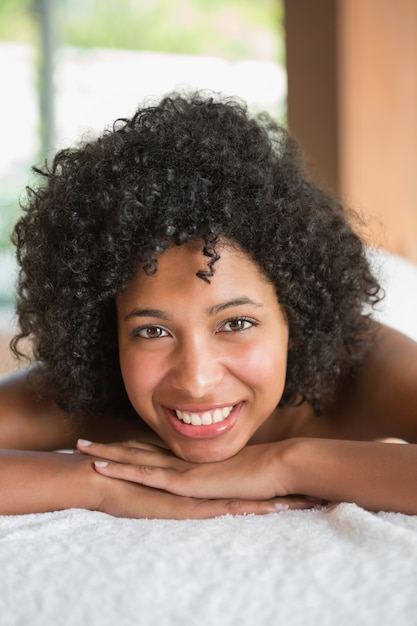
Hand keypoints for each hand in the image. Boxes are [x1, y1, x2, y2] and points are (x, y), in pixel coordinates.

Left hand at [77, 438, 320, 509]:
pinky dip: (122, 470)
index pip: (153, 451)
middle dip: (109, 446)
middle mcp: (181, 459)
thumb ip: (224, 475)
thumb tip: (221, 479)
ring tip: (80, 448)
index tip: (111, 444)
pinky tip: (101, 468)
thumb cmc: (265, 472)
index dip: (130, 447)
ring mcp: (180, 468)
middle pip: (137, 450)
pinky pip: (146, 475)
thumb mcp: (237, 475)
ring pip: (134, 459)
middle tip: (82, 441)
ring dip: (106, 454)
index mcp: (192, 458)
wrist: (278, 467)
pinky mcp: (183, 481)